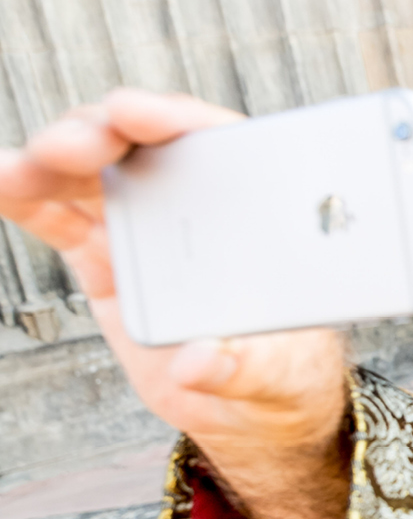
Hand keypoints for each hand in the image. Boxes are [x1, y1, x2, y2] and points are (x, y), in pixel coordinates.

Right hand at [0, 89, 347, 456]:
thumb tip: (201, 361)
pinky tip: (3, 182)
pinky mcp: (104, 258)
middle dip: (103, 132)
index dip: (175, 118)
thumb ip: (244, 365)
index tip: (140, 114)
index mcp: (248, 210)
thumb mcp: (276, 372)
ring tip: (22, 169)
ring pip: (91, 172)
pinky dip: (24, 196)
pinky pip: (58, 217)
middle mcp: (192, 205)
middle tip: (75, 145)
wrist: (244, 404)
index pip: (215, 144)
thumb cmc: (279, 369)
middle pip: (142, 145)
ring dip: (54, 159)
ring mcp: (143, 227)